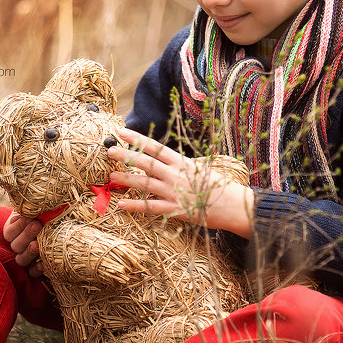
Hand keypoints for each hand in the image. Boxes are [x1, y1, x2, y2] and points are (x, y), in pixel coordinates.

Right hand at [3, 211, 44, 276]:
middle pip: (15, 246)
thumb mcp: (37, 208)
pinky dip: (36, 269)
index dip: (18, 226)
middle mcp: (18, 245)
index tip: (29, 217)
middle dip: (26, 235)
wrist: (60, 220)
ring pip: (21, 260)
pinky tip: (42, 264)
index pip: (9, 232)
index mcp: (13, 230)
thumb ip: (30, 208)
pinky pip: (32, 272)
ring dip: (29, 252)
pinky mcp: (36, 266)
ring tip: (37, 244)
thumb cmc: (47, 212)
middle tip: (37, 225)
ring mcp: (26, 256)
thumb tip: (28, 209)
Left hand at [108, 128, 253, 236]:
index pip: (156, 148)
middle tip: (109, 151)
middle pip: (146, 163)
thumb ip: (181, 165)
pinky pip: (151, 207)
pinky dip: (135, 205)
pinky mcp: (175, 209)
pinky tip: (122, 204)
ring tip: (111, 176)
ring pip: (145, 184)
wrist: (233, 205)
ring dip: (127, 179)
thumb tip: (167, 160)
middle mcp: (175, 175)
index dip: (138, 139)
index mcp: (182, 162)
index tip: (122, 132)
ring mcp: (174, 192)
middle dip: (126, 156)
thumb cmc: (218, 185)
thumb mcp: (200, 169)